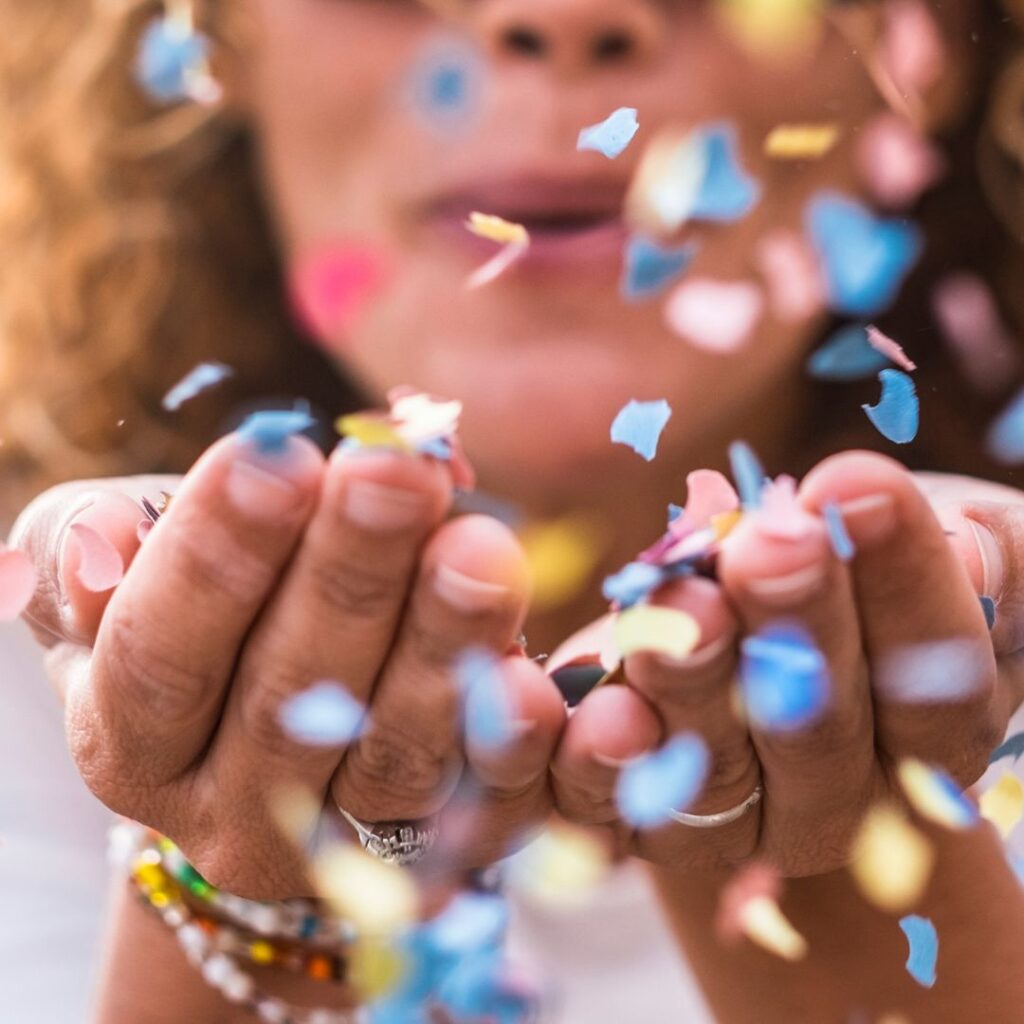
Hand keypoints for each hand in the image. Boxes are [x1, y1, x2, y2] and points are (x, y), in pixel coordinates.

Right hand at [11, 432, 564, 897]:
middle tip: (398, 472)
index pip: (157, 655)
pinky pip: (486, 809)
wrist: (276, 726)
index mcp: (130, 743)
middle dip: (348, 577)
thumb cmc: (201, 611)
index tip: (278, 455)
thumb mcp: (120, 574)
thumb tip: (104, 540)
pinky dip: (516, 747)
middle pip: (287, 702)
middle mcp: (229, 816)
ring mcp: (340, 851)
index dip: (214, 559)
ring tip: (482, 547)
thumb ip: (87, 548)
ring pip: (394, 759)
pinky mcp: (440, 855)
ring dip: (442, 649)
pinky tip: (542, 679)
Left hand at [550, 451, 1013, 875]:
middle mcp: (841, 795)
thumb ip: (978, 559)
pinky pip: (616, 816)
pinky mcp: (644, 820)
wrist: (764, 627)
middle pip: (821, 730)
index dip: (902, 579)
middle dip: (794, 628)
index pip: (933, 668)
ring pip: (716, 775)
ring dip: (693, 688)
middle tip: (768, 543)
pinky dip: (600, 770)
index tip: (855, 481)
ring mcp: (741, 819)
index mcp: (930, 730)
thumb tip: (972, 554)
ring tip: (674, 610)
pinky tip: (595, 714)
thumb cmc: (873, 567)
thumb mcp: (950, 552)